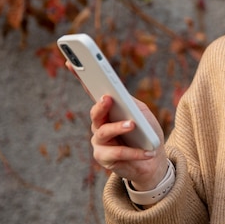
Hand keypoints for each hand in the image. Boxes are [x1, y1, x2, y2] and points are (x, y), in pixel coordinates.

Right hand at [65, 61, 167, 189]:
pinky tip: (147, 151)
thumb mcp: (142, 114)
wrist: (153, 161)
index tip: (71, 62)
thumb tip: (119, 94)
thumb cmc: (146, 133)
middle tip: (108, 98)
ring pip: (104, 132)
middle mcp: (99, 123)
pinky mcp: (104, 158)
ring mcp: (99, 141)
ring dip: (119, 127)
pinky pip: (118, 153)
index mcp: (107, 109)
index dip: (80, 77)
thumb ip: (131, 103)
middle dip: (100, 105)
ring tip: (132, 125)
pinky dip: (134, 152)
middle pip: (95, 112)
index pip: (92, 91)